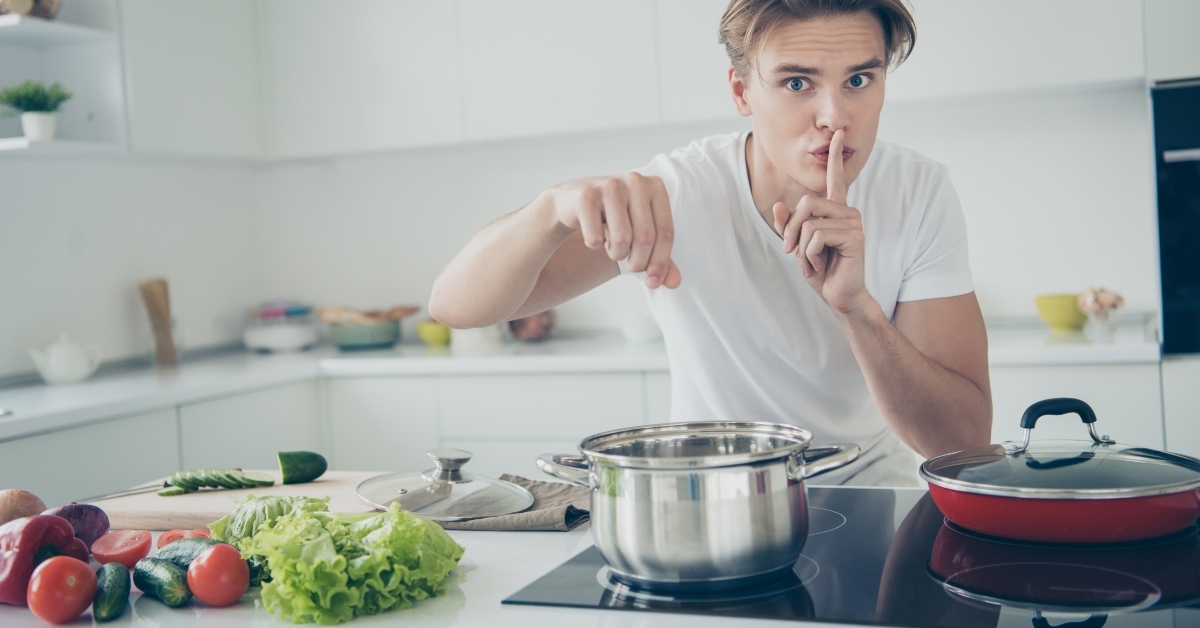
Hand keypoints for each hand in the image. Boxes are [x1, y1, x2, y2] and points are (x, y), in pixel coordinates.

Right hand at [550, 173, 680, 288]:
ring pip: (622, 239)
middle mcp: (636, 181)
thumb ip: (659, 256)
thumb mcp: (640, 232)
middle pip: (646, 238)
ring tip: (612, 246)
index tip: (653, 282)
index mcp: (656, 187)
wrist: (573, 200)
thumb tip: (674, 283)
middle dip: (638, 262)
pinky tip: (594, 233)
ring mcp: (610, 186)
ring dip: (616, 254)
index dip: (661, 262)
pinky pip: (595, 238)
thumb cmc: (614, 217)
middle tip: (630, 265)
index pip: (666, 232)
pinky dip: (594, 245)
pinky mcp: (586, 196)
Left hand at [772, 129, 868, 314]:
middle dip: (791, 230)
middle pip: (806, 203)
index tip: (837, 135)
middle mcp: (846, 211)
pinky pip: (817, 236)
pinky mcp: (854, 237)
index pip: (835, 179)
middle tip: (793, 252)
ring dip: (801, 248)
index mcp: (835, 210)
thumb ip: (789, 226)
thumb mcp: (799, 247)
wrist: (841, 295)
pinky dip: (809, 256)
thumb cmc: (822, 270)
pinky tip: (820, 266)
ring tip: (813, 263)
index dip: (834, 157)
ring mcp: (853, 222)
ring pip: (809, 222)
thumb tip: (779, 206)